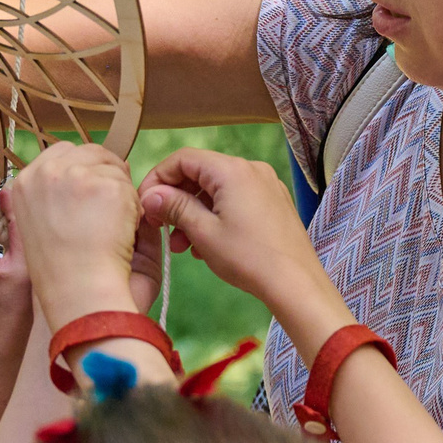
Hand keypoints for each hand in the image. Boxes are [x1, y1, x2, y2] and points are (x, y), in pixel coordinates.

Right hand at [3, 142, 149, 329]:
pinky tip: (121, 236)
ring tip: (110, 233)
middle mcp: (45, 173)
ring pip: (114, 168)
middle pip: (92, 153)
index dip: (85, 172)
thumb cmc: (64, 273)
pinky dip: (134, 211)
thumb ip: (61, 193)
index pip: (63, 153)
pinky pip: (131, 187)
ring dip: (122, 196)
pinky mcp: (102, 184)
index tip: (92, 197)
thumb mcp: (43, 224)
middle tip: (107, 218)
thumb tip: (101, 169)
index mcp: (24, 183)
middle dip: (107, 178)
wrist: (78, 295)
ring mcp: (73, 176)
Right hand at [139, 150, 339, 335]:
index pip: (183, 159)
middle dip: (176, 200)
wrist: (296, 283)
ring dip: (194, 213)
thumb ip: (175, 207)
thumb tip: (150, 195)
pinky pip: (236, 200)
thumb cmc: (248, 258)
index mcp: (232, 170)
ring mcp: (266, 185)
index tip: (146, 204)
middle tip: (161, 228)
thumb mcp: (203, 232)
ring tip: (182, 246)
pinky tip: (206, 246)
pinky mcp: (274, 203)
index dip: (158, 178)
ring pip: (217, 190)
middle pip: (200, 173)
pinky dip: (216, 217)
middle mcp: (251, 169)